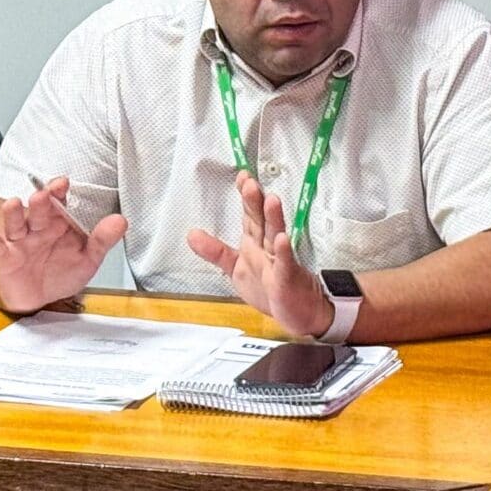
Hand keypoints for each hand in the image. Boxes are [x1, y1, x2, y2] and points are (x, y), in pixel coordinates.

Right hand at [0, 177, 127, 312]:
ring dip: (14, 213)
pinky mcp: (2, 257)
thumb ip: (102, 240)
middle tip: (44, 195)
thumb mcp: (86, 259)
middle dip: (41, 202)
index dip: (59, 192)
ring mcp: (18, 241)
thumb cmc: (58, 272)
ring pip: (15, 223)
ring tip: (14, 204)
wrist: (35, 299)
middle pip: (38, 210)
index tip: (63, 183)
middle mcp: (37, 228)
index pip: (58, 202)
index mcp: (57, 224)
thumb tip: (121, 221)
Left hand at [185, 171, 334, 337]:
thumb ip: (215, 251)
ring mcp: (279, 262)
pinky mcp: (287, 279)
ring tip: (271, 200)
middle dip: (255, 202)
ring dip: (273, 218)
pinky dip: (283, 252)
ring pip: (274, 236)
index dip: (246, 197)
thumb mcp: (236, 269)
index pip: (249, 216)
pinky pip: (285, 264)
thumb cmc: (270, 289)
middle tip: (250, 183)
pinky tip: (281, 239)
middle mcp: (267, 248)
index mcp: (255, 244)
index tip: (242, 176)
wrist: (299, 313)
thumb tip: (191, 234)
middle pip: (261, 221)